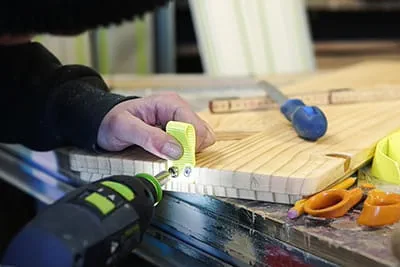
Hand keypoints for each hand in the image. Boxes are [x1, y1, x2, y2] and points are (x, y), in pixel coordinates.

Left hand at [97, 92, 215, 159]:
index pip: (194, 124)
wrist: (104, 121)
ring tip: (168, 156)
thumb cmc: (113, 120)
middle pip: (201, 133)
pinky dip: (185, 153)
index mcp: (169, 103)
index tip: (178, 158)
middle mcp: (179, 110)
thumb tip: (176, 150)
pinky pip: (192, 144)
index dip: (189, 144)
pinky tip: (170, 154)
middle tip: (172, 159)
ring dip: (188, 153)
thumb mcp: (125, 128)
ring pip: (200, 140)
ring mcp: (180, 121)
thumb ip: (150, 138)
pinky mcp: (179, 132)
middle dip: (190, 149)